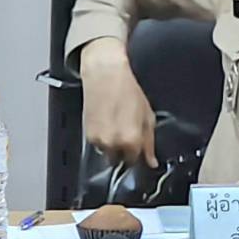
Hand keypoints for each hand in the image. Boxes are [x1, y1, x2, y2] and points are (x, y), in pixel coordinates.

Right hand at [80, 38, 156, 166]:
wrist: (105, 78)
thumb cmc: (128, 92)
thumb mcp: (147, 116)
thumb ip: (149, 142)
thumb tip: (151, 161)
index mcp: (132, 141)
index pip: (134, 161)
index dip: (136, 153)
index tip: (136, 147)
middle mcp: (114, 144)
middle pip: (119, 161)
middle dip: (123, 152)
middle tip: (126, 134)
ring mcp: (99, 141)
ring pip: (107, 153)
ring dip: (111, 145)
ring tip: (115, 125)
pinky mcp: (87, 135)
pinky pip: (97, 144)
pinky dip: (102, 138)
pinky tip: (106, 122)